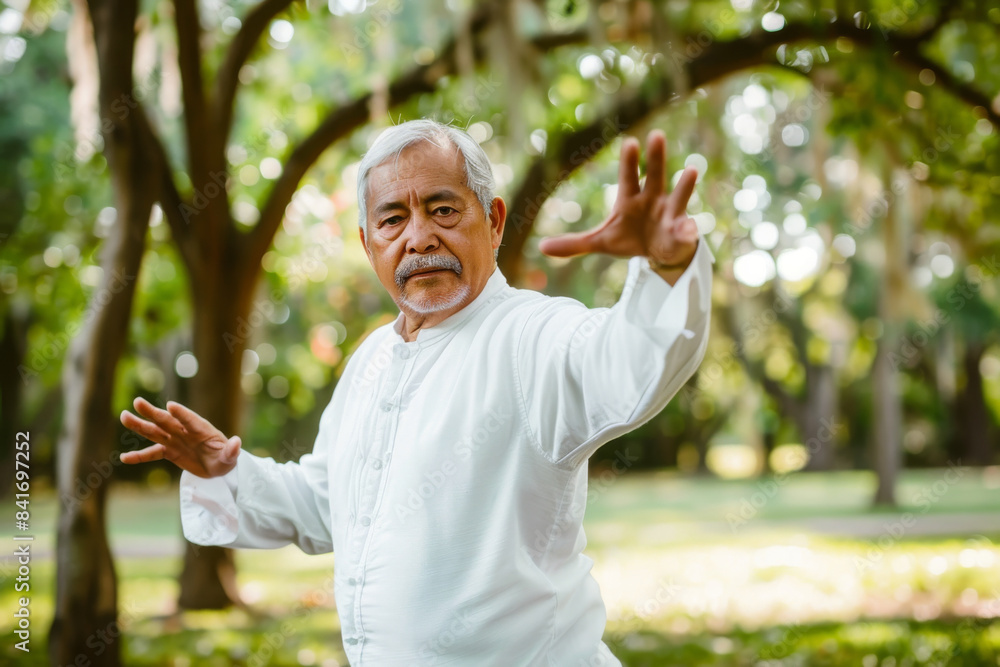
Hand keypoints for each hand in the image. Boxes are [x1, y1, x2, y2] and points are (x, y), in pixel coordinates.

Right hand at [119, 397, 241, 477]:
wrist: (218, 467)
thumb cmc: (226, 458)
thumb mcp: (231, 457)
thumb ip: (232, 450)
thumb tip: (237, 442)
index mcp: (201, 429)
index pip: (190, 419)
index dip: (181, 414)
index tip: (170, 406)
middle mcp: (184, 431)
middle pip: (167, 420)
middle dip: (153, 412)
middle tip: (137, 402)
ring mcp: (175, 440)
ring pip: (155, 431)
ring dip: (139, 425)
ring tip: (124, 416)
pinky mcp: (169, 451)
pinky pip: (152, 453)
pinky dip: (139, 456)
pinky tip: (124, 458)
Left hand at [538, 129, 698, 271]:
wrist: (658, 253)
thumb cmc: (631, 239)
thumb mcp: (601, 242)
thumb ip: (575, 244)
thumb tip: (542, 248)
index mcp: (631, 198)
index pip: (628, 176)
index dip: (629, 161)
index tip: (630, 141)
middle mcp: (653, 199)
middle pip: (654, 174)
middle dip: (656, 157)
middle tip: (656, 135)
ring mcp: (670, 213)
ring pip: (678, 196)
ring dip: (684, 185)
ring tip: (691, 170)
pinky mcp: (681, 232)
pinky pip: (686, 230)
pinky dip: (688, 229)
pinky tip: (689, 229)